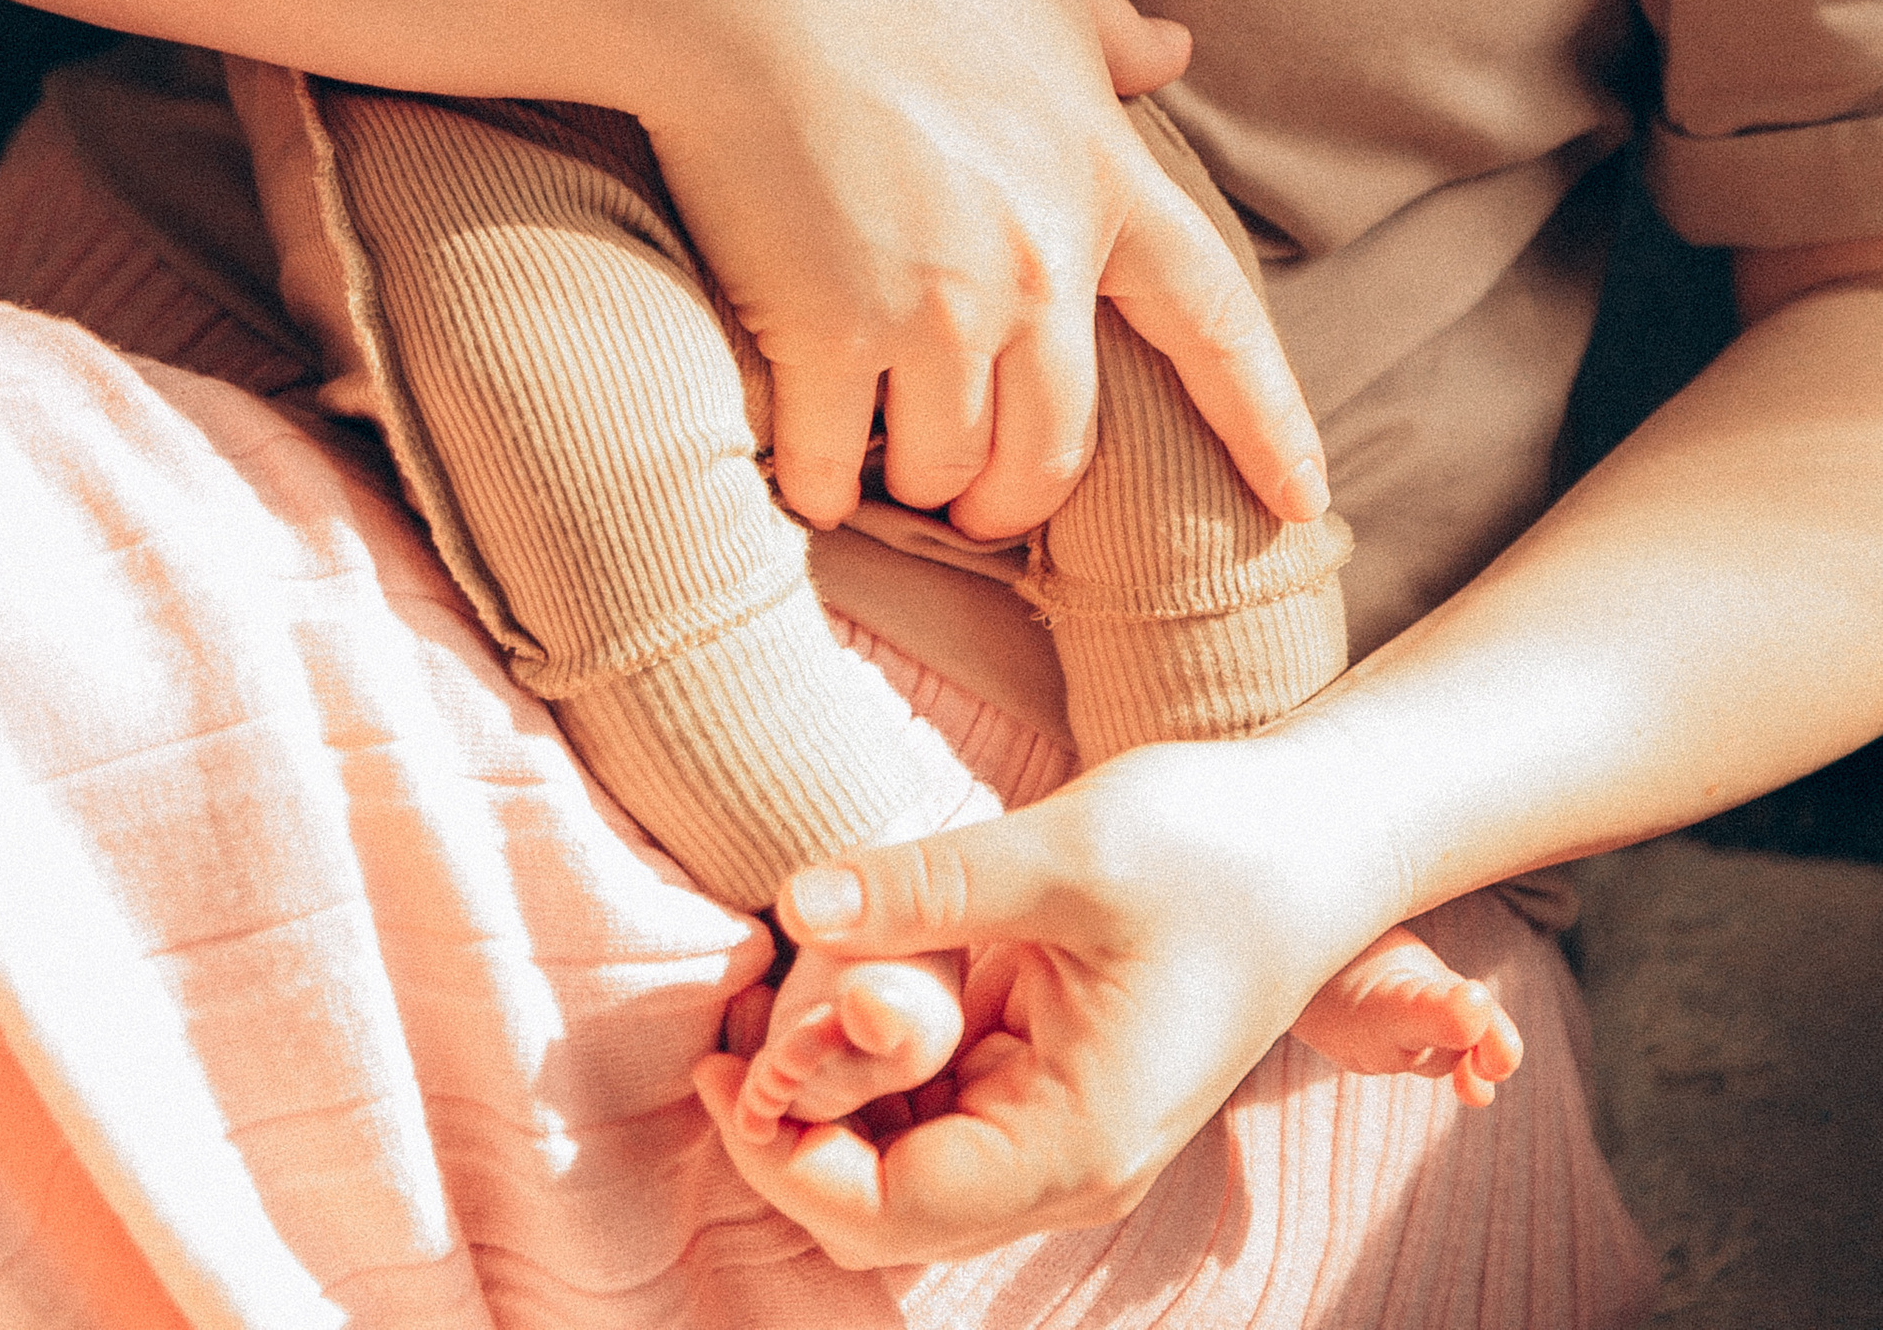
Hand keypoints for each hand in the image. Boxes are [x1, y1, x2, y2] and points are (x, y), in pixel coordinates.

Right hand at [636, 0, 1325, 537]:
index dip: (1266, 421)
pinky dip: (817, 482)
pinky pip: (832, 466)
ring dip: (915, 482)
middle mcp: (1037, 262)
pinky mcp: (828, 332)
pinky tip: (798, 467)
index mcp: (1099, 175)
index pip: (1215, 319)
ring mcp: (935, 306)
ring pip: (947, 469)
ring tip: (875, 459)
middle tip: (974, 498)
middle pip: (1059, 447)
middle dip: (1016, 494)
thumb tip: (1173, 51)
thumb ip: (1106, 28)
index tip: (1302, 500)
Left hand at [694, 739, 1389, 1267]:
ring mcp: (1055, 1127)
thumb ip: (925, 886)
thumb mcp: (1067, 851)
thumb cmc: (1214, 847)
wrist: (1314, 836)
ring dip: (827, 1095)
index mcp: (1076, 1142)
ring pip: (898, 1159)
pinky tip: (834, 981)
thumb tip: (795, 906)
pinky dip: (872, 1056)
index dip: (789, 1152)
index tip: (732, 1055)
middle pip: (881, 1206)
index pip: (887, 1209)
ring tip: (766, 997)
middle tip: (730, 1029)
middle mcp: (1064, 1163)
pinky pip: (932, 1100)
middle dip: (795, 1132)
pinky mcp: (1046, 1075)